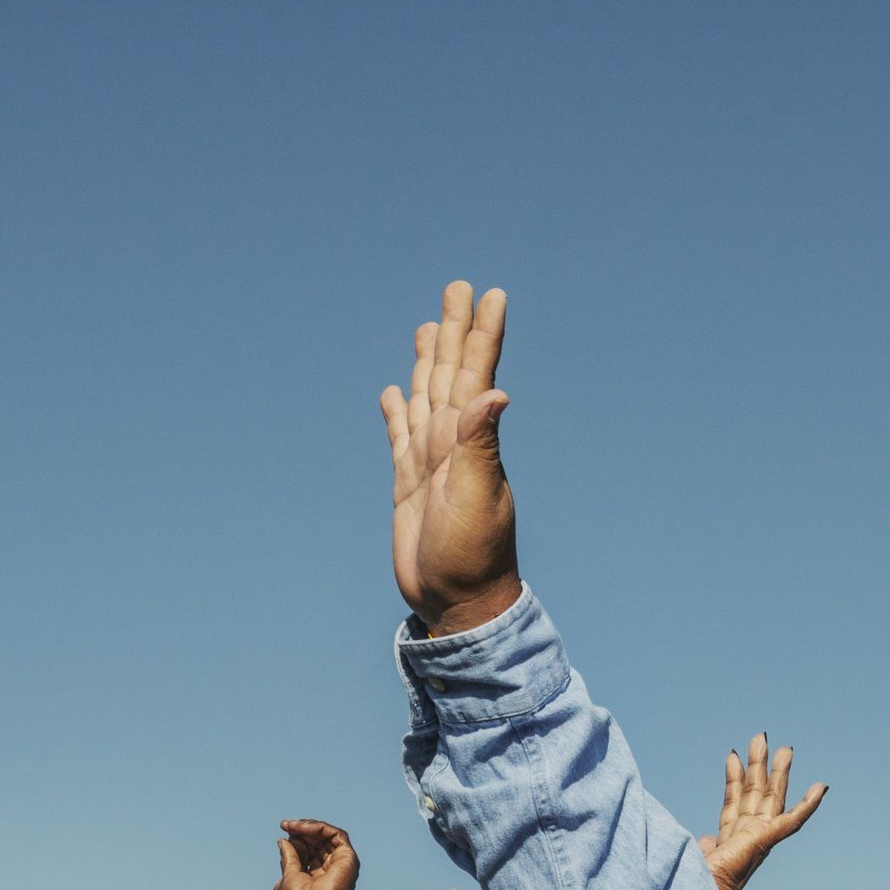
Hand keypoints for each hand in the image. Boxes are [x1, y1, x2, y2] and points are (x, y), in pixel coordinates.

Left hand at [275, 820, 359, 889]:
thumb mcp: (289, 874)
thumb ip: (289, 857)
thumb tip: (283, 840)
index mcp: (318, 874)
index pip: (309, 849)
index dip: (297, 838)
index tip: (283, 829)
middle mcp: (331, 866)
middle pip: (317, 840)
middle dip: (301, 830)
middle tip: (286, 825)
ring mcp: (340, 860)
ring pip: (327, 835)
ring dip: (308, 827)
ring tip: (292, 825)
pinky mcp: (347, 855)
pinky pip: (336, 834)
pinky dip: (319, 827)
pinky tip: (303, 828)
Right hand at [383, 280, 518, 635]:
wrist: (456, 602)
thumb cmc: (473, 555)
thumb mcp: (477, 496)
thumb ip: (481, 444)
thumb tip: (495, 392)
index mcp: (470, 441)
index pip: (476, 374)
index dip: (482, 334)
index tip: (491, 294)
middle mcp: (452, 444)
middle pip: (449, 374)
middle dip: (453, 332)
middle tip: (457, 288)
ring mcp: (429, 464)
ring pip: (424, 398)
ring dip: (427, 362)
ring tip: (428, 327)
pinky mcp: (407, 486)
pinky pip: (400, 439)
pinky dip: (396, 414)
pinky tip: (394, 394)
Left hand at [698, 736, 827, 889]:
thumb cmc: (697, 882)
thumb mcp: (699, 856)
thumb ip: (706, 847)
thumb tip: (708, 840)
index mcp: (729, 842)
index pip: (734, 803)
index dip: (732, 780)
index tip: (732, 757)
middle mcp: (746, 837)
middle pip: (755, 792)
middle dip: (758, 765)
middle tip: (760, 738)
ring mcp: (759, 837)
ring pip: (772, 796)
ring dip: (778, 771)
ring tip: (784, 747)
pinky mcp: (768, 839)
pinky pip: (793, 819)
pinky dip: (808, 804)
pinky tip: (821, 787)